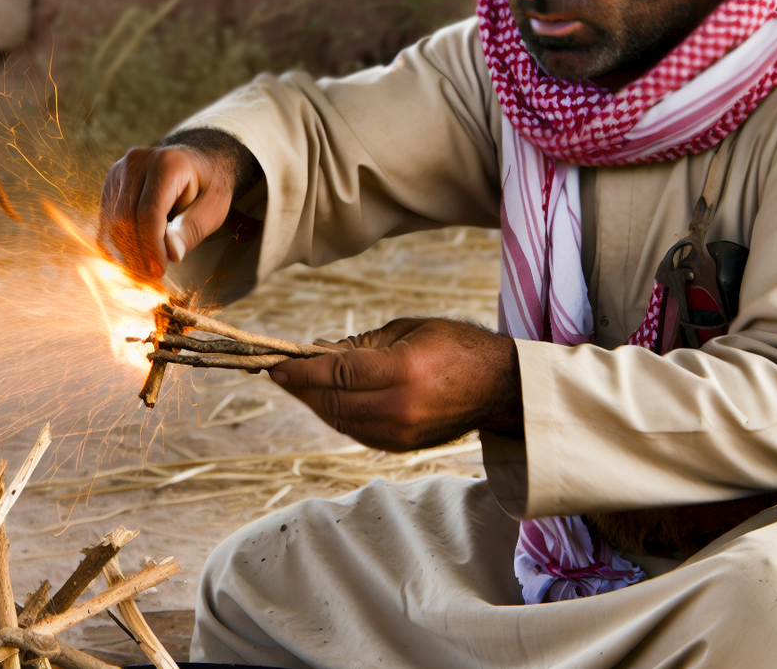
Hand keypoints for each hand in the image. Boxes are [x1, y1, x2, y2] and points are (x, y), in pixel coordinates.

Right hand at [98, 145, 234, 281]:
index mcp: (166, 164)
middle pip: (125, 217)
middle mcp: (137, 162)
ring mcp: (119, 172)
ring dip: (125, 251)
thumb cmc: (206, 186)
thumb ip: (192, 229)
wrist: (195, 163)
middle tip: (150, 278)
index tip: (157, 272)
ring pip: (112, 221)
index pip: (149, 212)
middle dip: (136, 252)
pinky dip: (117, 242)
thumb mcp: (213, 208)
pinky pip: (107, 220)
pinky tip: (131, 257)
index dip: (150, 246)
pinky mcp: (110, 184)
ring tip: (143, 270)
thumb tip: (171, 255)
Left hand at [270, 318, 521, 451]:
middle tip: (279, 371)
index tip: (276, 365)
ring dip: (313, 402)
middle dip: (300, 388)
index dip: (301, 371)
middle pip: (330, 403)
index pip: (337, 375)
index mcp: (403, 371)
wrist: (500, 388)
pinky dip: (334, 414)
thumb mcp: (407, 330)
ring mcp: (400, 433)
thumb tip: (316, 352)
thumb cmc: (455, 346)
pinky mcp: (400, 446)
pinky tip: (325, 397)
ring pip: (337, 420)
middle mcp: (399, 408)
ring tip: (297, 382)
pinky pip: (353, 431)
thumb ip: (359, 345)